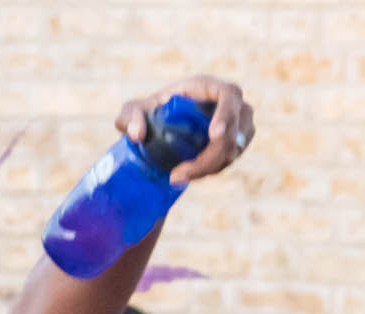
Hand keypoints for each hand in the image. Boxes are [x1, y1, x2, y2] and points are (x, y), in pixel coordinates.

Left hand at [116, 74, 253, 185]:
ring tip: (178, 176)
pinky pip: (230, 158)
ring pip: (234, 148)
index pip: (229, 94)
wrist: (160, 128)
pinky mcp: (235, 141)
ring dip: (209, 167)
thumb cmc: (149, 113)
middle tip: (179, 174)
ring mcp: (236, 122)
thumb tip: (136, 134)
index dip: (227, 113)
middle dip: (212, 156)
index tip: (214, 135)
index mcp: (207, 87)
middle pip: (236, 128)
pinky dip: (211, 170)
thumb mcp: (132, 111)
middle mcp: (228, 102)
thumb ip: (128, 117)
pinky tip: (188, 175)